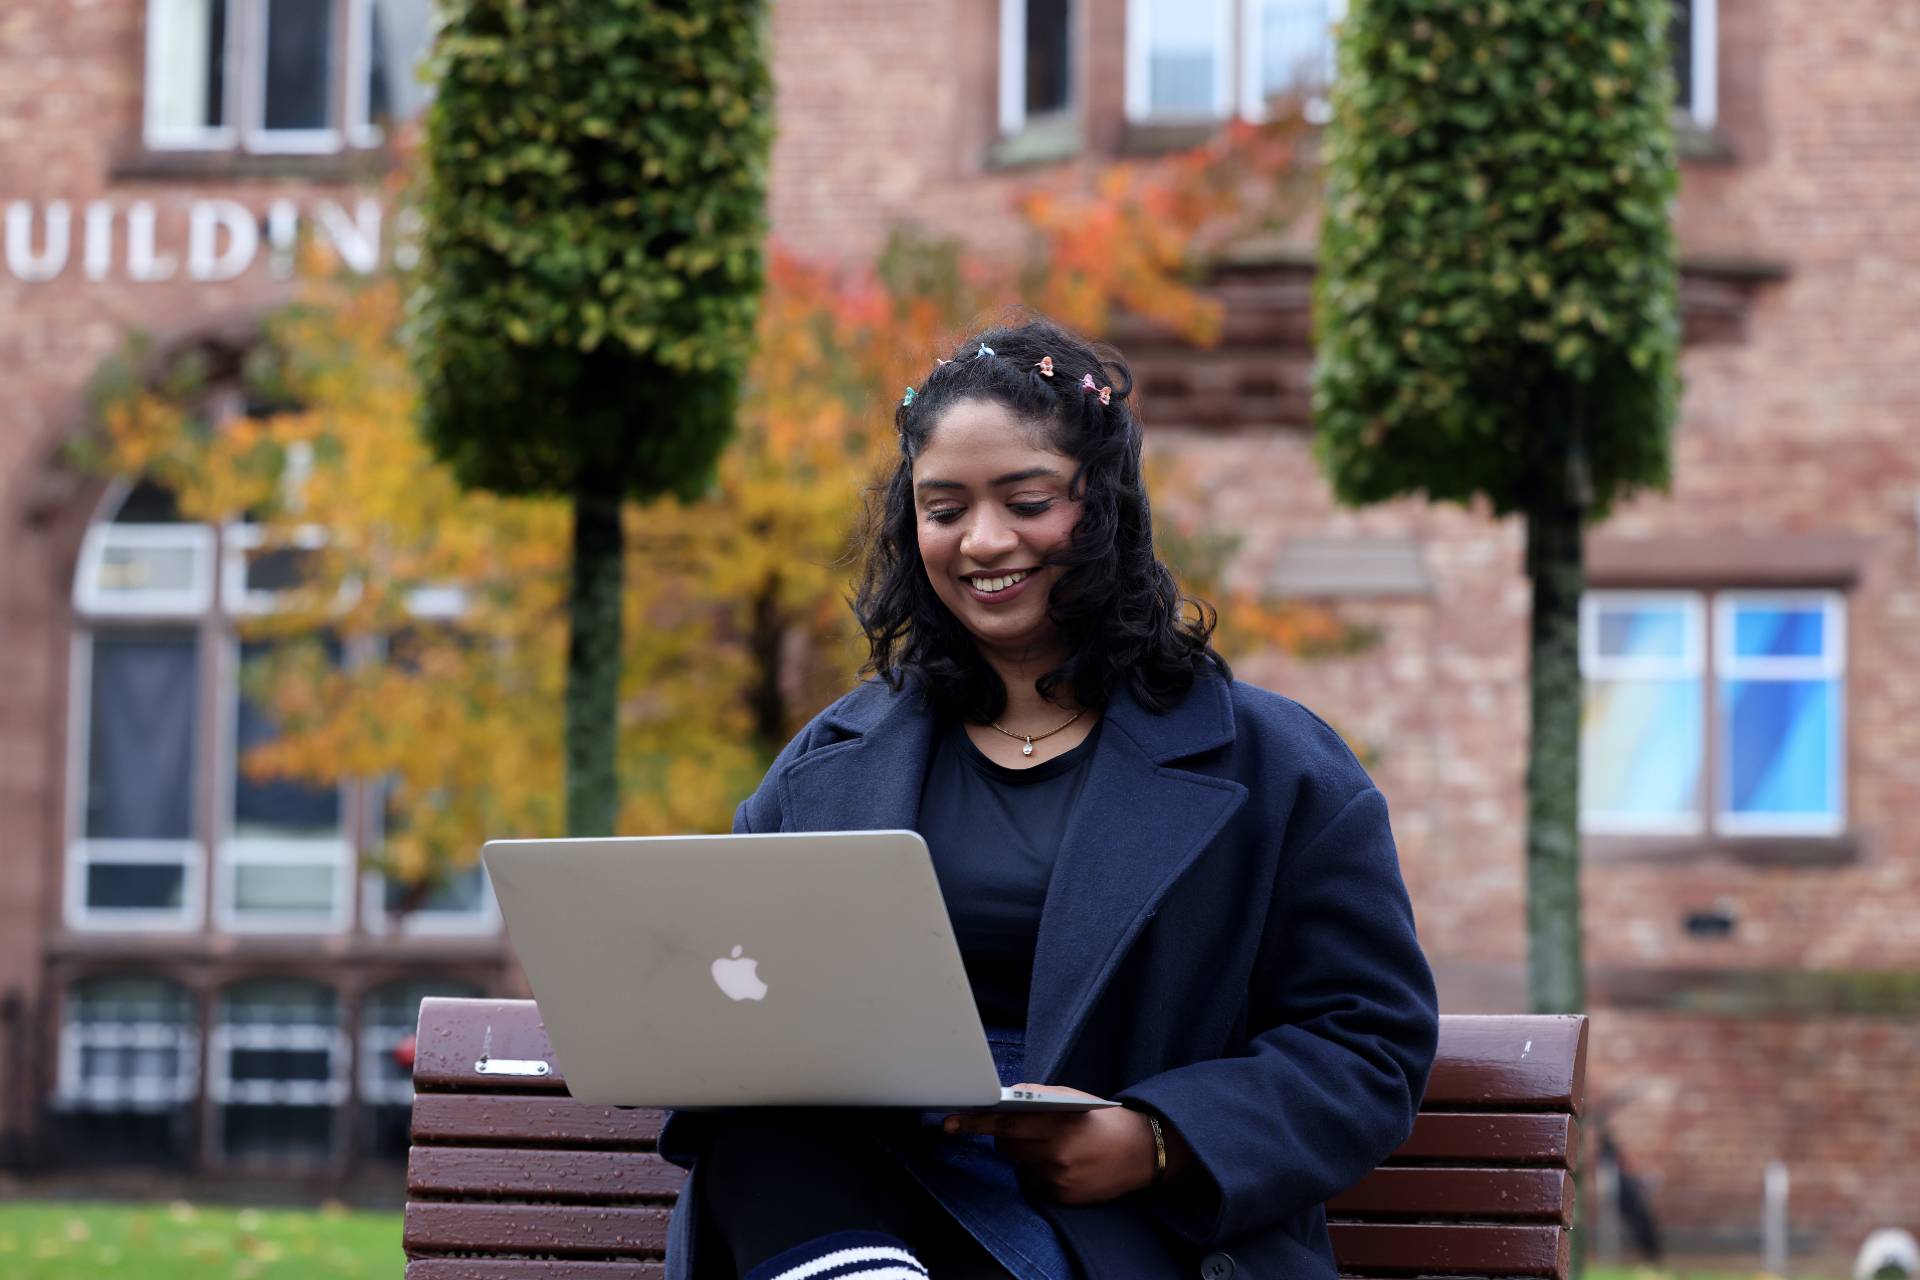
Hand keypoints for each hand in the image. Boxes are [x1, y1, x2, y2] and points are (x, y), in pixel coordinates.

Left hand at [942, 1086, 1158, 1204]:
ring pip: (1020, 1167)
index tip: (950, 1122)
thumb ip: (1036, 1096)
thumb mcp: (1072, 1098)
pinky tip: (1065, 1166)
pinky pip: (1035, 1184)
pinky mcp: (1064, 1197)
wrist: (1142, 1151)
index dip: (974, 1123)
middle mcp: (1055, 1152)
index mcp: (1056, 1123)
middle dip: (1008, 1139)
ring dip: (1028, 1157)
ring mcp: (1059, 1178)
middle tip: (1029, 1132)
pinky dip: (1041, 1174)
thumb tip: (1004, 1097)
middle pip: (1007, 1148)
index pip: (1004, 1123)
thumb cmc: (1102, 1121)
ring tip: (1057, 1148)